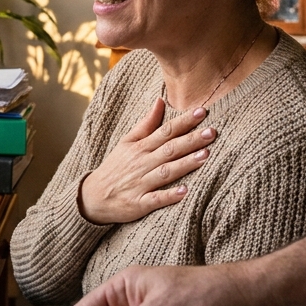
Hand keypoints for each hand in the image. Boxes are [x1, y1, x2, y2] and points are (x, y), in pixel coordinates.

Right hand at [78, 100, 216, 224]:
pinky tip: (185, 191)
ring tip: (205, 155)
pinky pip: (156, 200)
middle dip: (191, 140)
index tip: (202, 112)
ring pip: (166, 172)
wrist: (93, 197)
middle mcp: (141, 163)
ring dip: (185, 164)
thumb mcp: (126, 142)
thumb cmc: (115, 167)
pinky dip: (169, 196)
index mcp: (140, 147)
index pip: (165, 131)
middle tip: (212, 132)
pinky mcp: (139, 204)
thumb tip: (160, 101)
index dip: (184, 121)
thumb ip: (146, 124)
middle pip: (169, 149)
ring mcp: (140, 184)